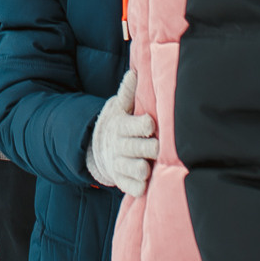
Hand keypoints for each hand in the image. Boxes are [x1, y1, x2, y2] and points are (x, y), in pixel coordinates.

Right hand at [85, 69, 156, 196]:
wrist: (101, 148)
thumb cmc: (120, 124)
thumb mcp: (121, 107)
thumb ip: (128, 92)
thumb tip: (134, 72)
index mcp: (122, 126)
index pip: (138, 125)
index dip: (147, 125)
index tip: (151, 124)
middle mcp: (120, 147)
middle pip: (141, 148)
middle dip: (152, 147)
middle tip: (158, 145)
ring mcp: (121, 165)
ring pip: (139, 169)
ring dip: (148, 167)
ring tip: (152, 162)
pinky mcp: (122, 181)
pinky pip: (135, 188)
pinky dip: (142, 185)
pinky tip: (148, 178)